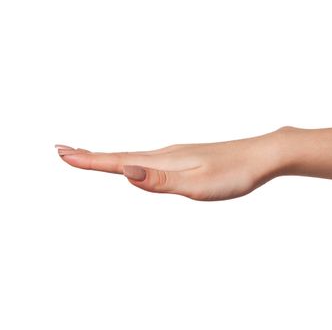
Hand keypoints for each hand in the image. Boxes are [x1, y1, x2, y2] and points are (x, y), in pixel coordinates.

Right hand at [56, 130, 285, 200]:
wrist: (264, 155)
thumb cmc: (234, 173)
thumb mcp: (198, 185)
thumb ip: (161, 181)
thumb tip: (126, 172)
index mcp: (165, 161)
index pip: (119, 161)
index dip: (89, 160)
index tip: (62, 153)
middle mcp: (167, 153)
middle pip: (122, 156)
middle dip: (92, 156)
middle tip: (64, 152)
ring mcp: (179, 154)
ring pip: (137, 156)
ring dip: (111, 157)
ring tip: (93, 157)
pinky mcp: (190, 158)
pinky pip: (152, 159)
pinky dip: (134, 160)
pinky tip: (140, 164)